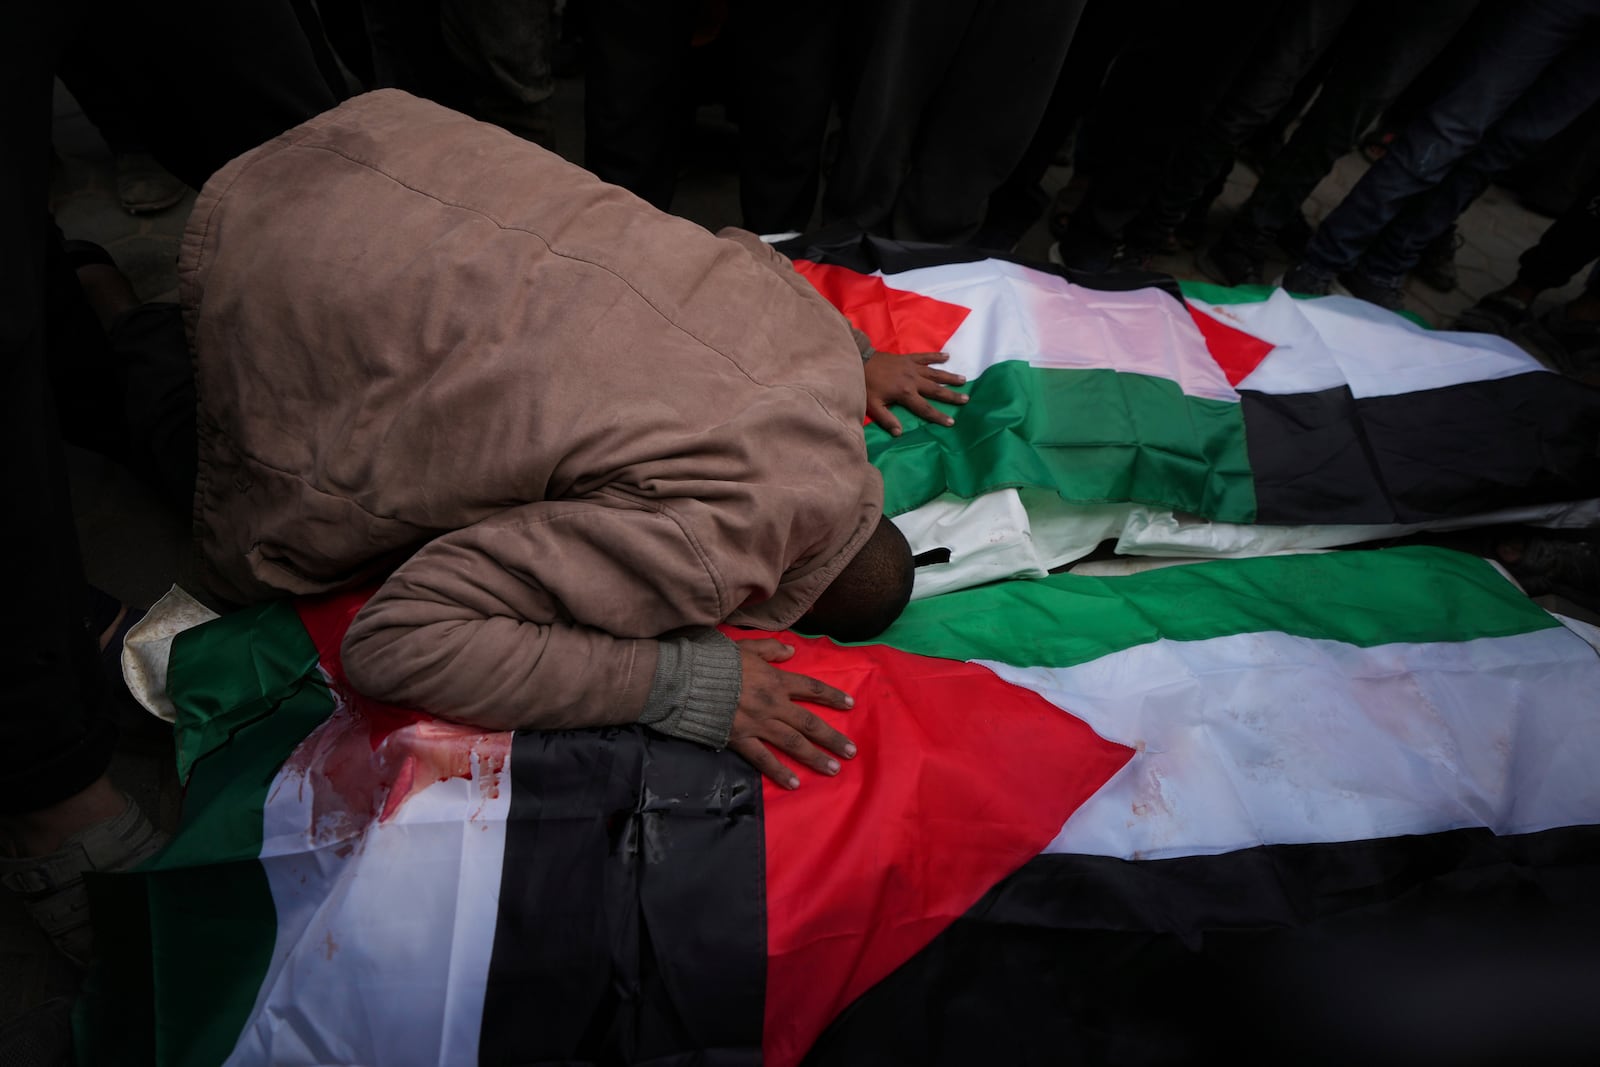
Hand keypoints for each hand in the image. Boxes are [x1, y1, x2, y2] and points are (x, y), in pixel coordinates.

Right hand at [729, 639, 855, 788]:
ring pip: (793, 743)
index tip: (850, 704)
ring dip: (815, 757)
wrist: (686, 678)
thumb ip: (770, 649)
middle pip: (809, 722)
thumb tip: (791, 650)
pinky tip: (795, 783)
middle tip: (851, 751)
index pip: (811, 688)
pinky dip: (780, 772)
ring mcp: (757, 723)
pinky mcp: (740, 739)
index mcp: (774, 680)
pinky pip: (763, 759)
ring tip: (834, 769)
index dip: (832, 696)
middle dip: (832, 737)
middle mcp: (772, 704)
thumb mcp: (745, 646)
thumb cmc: (714, 660)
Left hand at [863, 350, 968, 435]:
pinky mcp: (908, 358)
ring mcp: (912, 367)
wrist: (860, 361)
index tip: (952, 422)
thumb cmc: (866, 385)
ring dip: (949, 377)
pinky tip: (947, 356)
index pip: (925, 408)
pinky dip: (936, 356)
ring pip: (935, 373)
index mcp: (905, 393)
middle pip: (936, 390)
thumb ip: (886, 419)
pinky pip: (925, 357)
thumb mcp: (873, 406)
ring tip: (964, 380)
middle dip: (951, 396)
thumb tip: (899, 433)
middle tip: (966, 399)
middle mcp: (913, 380)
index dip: (938, 416)